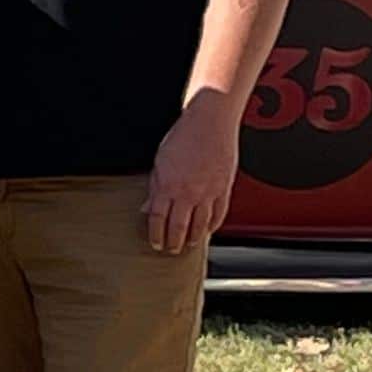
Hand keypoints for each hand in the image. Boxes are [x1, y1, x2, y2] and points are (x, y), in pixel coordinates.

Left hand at [146, 97, 240, 253]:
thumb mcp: (160, 162)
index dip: (155, 234)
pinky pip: (219, 213)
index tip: (155, 242)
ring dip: (193, 238)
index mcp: (168, 186)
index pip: (158, 219)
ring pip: (200, 224)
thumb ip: (155, 187)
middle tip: (171, 249)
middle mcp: (188, 193)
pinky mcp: (224, 188)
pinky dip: (213, 225)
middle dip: (173, 242)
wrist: (210, 122)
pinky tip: (208, 230)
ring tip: (188, 244)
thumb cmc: (184, 136)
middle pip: (178, 227)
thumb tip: (147, 207)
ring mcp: (208, 192)